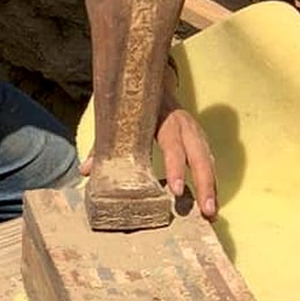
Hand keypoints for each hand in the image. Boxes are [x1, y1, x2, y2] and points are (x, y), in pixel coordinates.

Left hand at [78, 93, 217, 219]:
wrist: (151, 85)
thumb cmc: (132, 106)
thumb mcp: (118, 120)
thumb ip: (103, 146)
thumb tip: (86, 171)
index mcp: (164, 119)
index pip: (173, 145)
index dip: (176, 167)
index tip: (177, 191)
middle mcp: (184, 125)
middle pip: (200, 155)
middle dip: (204, 184)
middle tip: (206, 211)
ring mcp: (195, 132)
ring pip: (208, 161)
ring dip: (212, 188)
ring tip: (211, 216)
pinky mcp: (200, 140)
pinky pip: (209, 163)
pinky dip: (212, 184)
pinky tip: (212, 205)